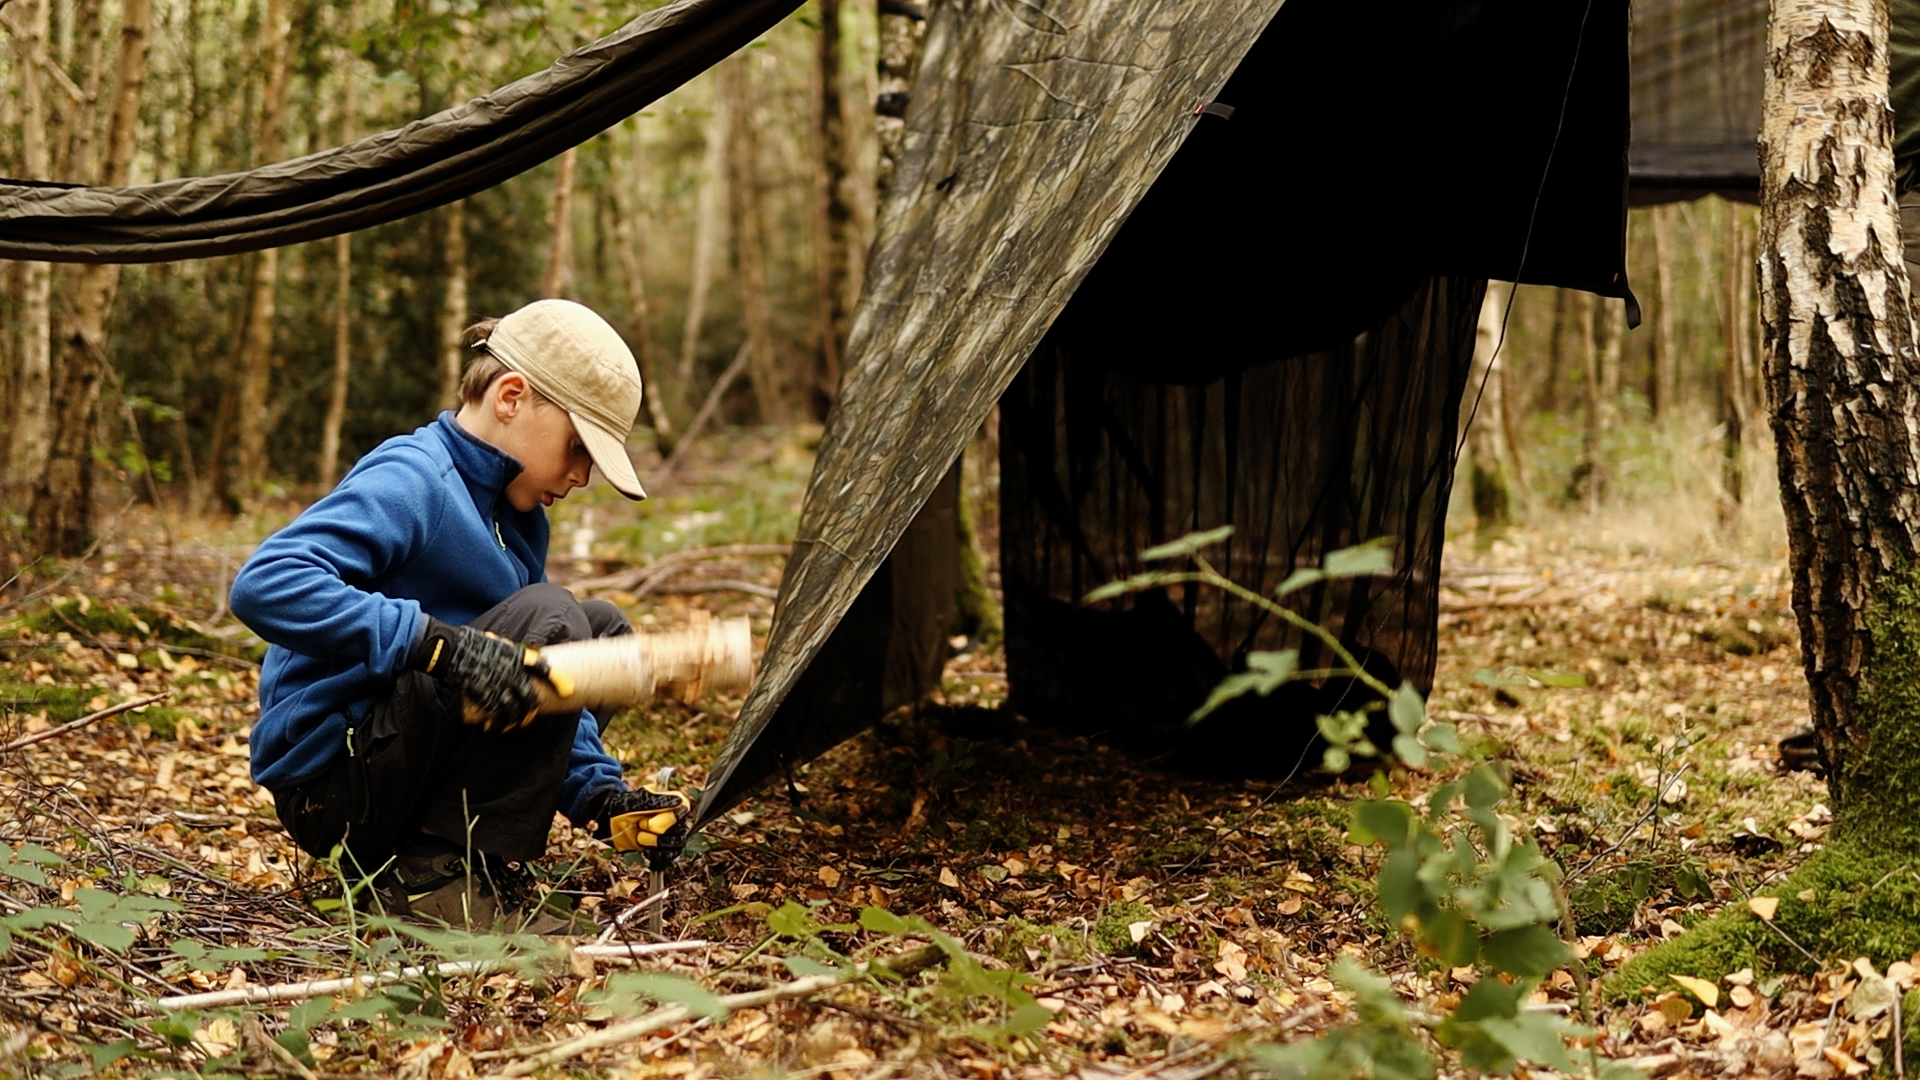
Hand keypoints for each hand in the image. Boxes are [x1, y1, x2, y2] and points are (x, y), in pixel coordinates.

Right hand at [410, 617, 549, 731]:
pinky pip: (496, 714)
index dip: (558, 680)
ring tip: (516, 724)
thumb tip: (526, 657)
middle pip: (530, 696)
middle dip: (532, 709)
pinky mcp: (482, 694)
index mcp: (515, 656)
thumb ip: (512, 652)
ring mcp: (496, 684)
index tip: (568, 690)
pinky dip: (498, 723)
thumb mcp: (497, 642)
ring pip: (514, 709)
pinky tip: (496, 726)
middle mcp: (509, 671)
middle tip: (531, 715)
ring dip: (517, 720)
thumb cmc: (471, 643)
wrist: (447, 649)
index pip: (543, 668)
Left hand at [595, 785, 692, 868]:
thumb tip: (680, 801)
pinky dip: (655, 854)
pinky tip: (645, 849)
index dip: (664, 819)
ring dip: (652, 841)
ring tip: (640, 836)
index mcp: (675, 801)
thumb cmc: (626, 807)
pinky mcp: (669, 849)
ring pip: (675, 843)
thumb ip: (659, 800)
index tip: (644, 820)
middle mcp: (678, 817)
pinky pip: (669, 856)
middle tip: (639, 824)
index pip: (682, 811)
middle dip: (654, 830)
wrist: (614, 823)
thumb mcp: (638, 800)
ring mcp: (675, 834)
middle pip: (678, 829)